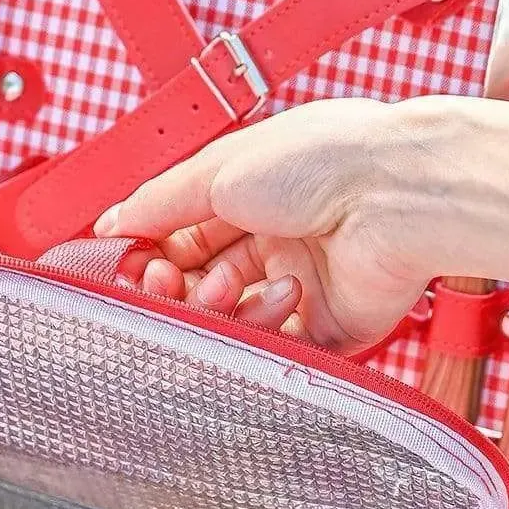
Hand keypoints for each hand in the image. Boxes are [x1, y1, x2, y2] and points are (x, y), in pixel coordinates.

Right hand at [95, 95, 508, 352]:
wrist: (397, 195)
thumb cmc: (324, 160)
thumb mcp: (220, 167)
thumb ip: (159, 199)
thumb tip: (111, 221)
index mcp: (252, 194)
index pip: (182, 236)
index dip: (152, 254)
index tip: (129, 263)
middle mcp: (274, 240)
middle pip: (199, 283)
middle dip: (174, 286)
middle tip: (165, 280)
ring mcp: (300, 286)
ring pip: (229, 321)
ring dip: (217, 305)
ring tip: (228, 283)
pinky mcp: (326, 329)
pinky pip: (273, 349)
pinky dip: (263, 328)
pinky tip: (281, 294)